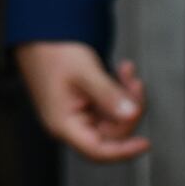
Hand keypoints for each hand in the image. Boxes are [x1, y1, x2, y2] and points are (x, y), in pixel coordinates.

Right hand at [16, 41, 149, 164]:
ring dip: (126, 96)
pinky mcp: (83, 104)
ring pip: (114, 118)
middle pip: (111, 133)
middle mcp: (70, 124)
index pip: (97, 150)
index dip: (123, 151)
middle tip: (135, 84)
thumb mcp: (85, 72)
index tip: (144, 144)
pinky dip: (119, 91)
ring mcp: (77, 114)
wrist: (40, 34)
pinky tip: (120, 72)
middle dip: (129, 109)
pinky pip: (109, 107)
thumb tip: (131, 114)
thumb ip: (109, 95)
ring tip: (127, 72)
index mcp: (63, 124)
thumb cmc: (52, 52)